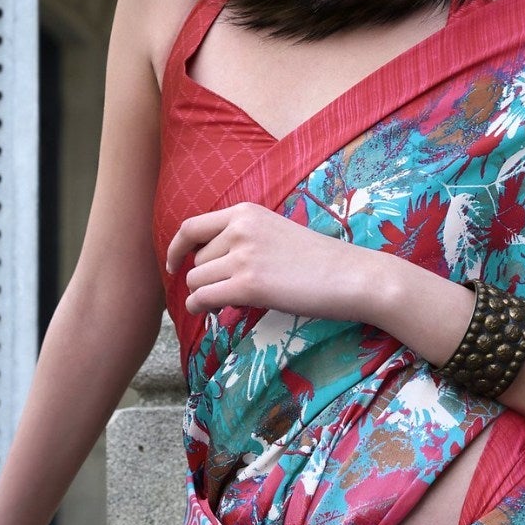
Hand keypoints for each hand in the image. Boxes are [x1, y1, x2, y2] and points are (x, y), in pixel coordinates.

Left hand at [166, 202, 370, 322]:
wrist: (351, 275)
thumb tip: (206, 264)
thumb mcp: (275, 233)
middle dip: (205, 279)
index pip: (191, 227)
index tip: (174, 265)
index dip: (176, 249)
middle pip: (195, 261)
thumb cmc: (318, 261)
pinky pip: (203, 298)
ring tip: (228, 302)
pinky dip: (200, 308)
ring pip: (197, 281)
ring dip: (205, 295)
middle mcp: (239, 229)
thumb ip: (242, 239)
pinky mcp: (248, 285)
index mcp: (245, 212)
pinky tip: (209, 312)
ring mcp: (243, 256)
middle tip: (226, 292)